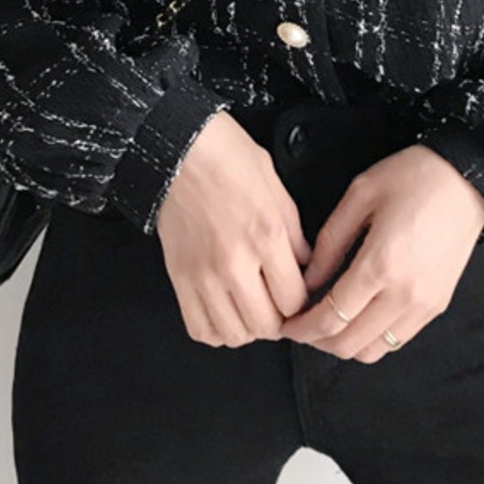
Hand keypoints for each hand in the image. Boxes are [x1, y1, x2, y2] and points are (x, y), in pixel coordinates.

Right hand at [155, 110, 313, 347]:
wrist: (178, 149)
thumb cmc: (227, 157)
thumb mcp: (276, 187)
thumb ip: (294, 232)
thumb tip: (305, 266)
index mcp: (266, 235)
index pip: (294, 300)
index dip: (303, 303)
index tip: (300, 295)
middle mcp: (235, 261)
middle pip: (266, 325)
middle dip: (279, 321)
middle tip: (279, 305)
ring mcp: (203, 274)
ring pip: (234, 334)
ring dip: (249, 328)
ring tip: (252, 309)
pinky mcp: (179, 277)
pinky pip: (200, 328)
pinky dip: (216, 329)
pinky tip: (225, 312)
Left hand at [278, 144, 483, 362]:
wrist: (469, 178)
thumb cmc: (414, 176)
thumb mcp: (360, 195)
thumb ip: (329, 241)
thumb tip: (309, 280)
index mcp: (380, 264)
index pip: (331, 318)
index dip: (301, 328)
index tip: (286, 323)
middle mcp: (404, 294)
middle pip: (348, 345)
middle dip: (317, 341)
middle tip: (300, 324)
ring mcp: (424, 304)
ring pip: (373, 351)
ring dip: (344, 344)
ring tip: (328, 322)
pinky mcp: (437, 305)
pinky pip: (397, 341)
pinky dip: (371, 338)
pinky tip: (359, 316)